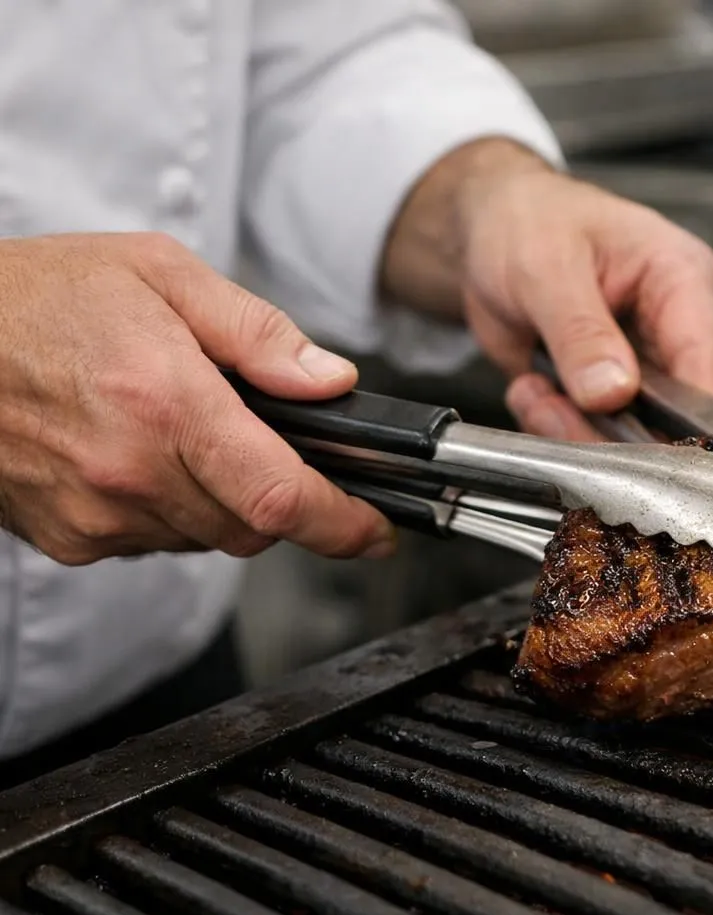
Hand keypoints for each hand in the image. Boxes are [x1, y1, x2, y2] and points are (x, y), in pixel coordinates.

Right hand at [0, 233, 394, 565]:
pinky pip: (153, 541)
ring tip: (190, 435)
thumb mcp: (159, 273)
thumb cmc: (37, 296)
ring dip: (226, 502)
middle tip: (272, 449)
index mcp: (166, 404)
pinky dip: (172, 510)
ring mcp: (94, 514)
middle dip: (283, 498)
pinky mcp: (66, 538)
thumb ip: (257, 332)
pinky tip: (144, 456)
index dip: (343, 524)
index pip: (281, 497)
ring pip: (207, 538)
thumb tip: (329, 381)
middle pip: (254, 527)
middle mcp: (130, 472)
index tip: (374, 530)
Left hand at [381, 140, 712, 440]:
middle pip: (677, 417)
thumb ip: (580, 331)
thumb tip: (613, 391)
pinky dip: (559, 427)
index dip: (679, 419)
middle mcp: (680, 329)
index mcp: (685, 279)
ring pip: (636, 439)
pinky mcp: (620, 394)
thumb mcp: (545, 266)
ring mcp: (652, 367)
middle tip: (549, 405)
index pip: (707, 365)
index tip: (629, 448)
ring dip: (574, 428)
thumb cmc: (528, 222)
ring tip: (533, 391)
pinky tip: (534, 390)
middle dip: (607, 430)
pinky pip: (600, 439)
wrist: (491, 233)